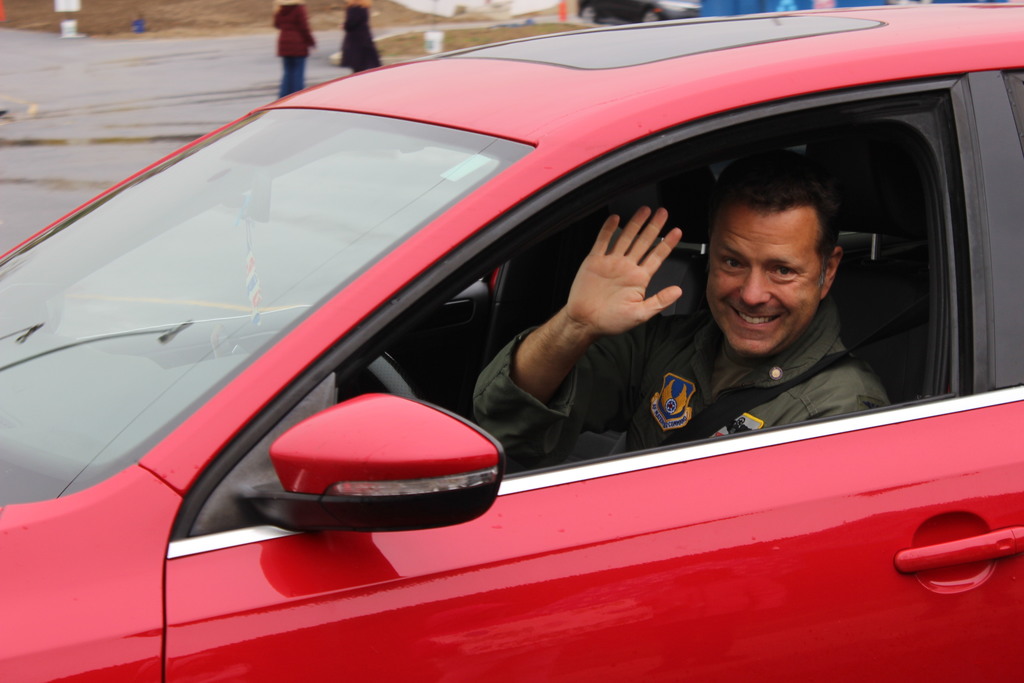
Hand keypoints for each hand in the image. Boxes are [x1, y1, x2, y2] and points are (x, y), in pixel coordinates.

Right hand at [564, 206, 683, 338]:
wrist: (584, 322)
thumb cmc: (610, 321)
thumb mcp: (639, 315)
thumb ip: (659, 302)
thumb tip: (678, 291)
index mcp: (638, 279)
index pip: (657, 257)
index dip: (667, 244)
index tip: (677, 232)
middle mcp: (626, 268)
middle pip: (643, 242)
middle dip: (654, 227)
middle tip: (663, 212)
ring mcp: (611, 263)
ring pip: (626, 238)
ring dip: (635, 224)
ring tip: (645, 210)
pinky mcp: (595, 261)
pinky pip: (603, 241)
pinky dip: (608, 229)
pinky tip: (615, 219)